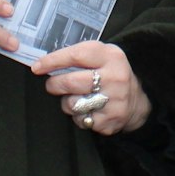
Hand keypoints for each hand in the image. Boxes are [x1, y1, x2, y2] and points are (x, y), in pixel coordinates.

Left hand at [32, 40, 149, 135]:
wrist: (137, 101)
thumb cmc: (110, 74)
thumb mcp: (102, 56)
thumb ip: (78, 56)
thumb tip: (44, 63)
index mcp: (111, 56)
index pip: (76, 55)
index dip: (53, 61)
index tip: (37, 67)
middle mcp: (115, 77)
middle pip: (72, 82)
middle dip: (54, 84)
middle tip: (52, 85)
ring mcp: (115, 101)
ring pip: (73, 104)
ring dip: (67, 102)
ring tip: (75, 98)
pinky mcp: (111, 120)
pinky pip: (81, 120)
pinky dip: (78, 117)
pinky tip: (87, 110)